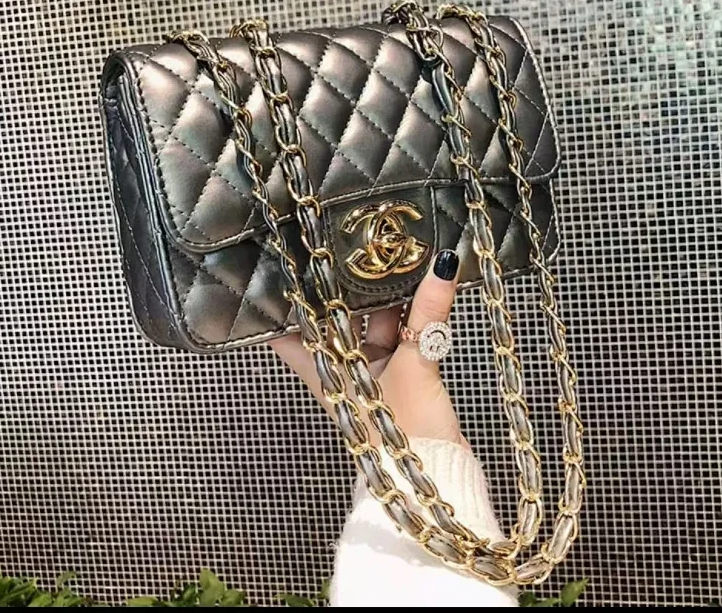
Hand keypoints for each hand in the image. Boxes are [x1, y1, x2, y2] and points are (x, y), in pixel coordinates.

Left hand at [270, 250, 465, 447]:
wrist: (432, 479)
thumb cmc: (402, 432)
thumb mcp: (414, 365)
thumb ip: (428, 313)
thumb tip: (441, 267)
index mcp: (324, 367)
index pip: (286, 331)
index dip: (279, 302)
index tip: (281, 266)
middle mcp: (343, 366)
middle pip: (336, 316)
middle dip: (347, 284)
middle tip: (352, 241)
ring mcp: (372, 370)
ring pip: (373, 322)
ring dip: (386, 296)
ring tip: (394, 252)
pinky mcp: (401, 374)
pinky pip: (400, 334)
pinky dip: (411, 313)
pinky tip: (424, 284)